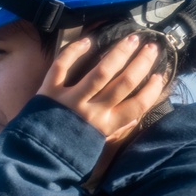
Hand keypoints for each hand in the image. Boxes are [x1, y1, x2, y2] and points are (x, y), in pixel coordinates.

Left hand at [38, 33, 164, 142]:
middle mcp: (91, 111)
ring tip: (133, 38)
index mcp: (105, 126)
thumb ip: (116, 129)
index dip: (151, 90)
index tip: (160, 76)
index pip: (136, 106)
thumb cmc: (68, 150)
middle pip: (123, 83)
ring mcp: (70, 100)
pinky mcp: (50, 91)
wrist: (35, 157)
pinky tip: (89, 40)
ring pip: (100, 72)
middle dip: (141, 63)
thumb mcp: (96, 145)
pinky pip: (62, 65)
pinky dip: (75, 51)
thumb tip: (136, 115)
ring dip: (119, 53)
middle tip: (152, 47)